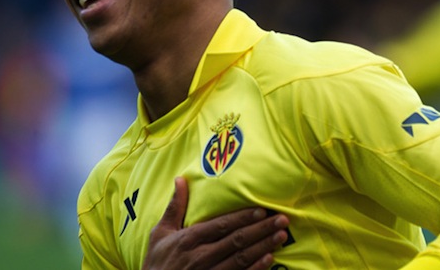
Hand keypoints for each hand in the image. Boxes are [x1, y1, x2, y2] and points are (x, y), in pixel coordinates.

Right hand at [142, 177, 289, 269]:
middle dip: (262, 229)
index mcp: (189, 239)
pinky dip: (256, 269)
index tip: (261, 209)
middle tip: (282, 220)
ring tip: (281, 236)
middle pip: (237, 240)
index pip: (222, 225)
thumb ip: (174, 207)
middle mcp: (201, 256)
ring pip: (242, 258)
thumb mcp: (159, 234)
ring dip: (264, 247)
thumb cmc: (157, 263)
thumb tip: (180, 179)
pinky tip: (270, 260)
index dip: (243, 217)